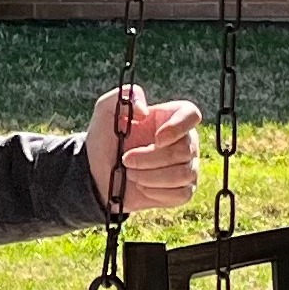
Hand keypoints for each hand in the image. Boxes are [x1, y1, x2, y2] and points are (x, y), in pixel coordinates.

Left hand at [85, 85, 202, 212]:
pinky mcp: (183, 190)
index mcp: (170, 118)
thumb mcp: (106, 110)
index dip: (178, 127)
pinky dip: (156, 192)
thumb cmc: (105, 139)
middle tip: (125, 159)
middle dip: (149, 158)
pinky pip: (181, 194)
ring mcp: (187, 166)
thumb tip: (145, 110)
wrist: (96, 172)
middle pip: (185, 150)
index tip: (156, 138)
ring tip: (130, 172)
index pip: (192, 115)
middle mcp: (185, 141)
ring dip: (149, 176)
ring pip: (183, 174)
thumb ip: (125, 95)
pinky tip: (140, 186)